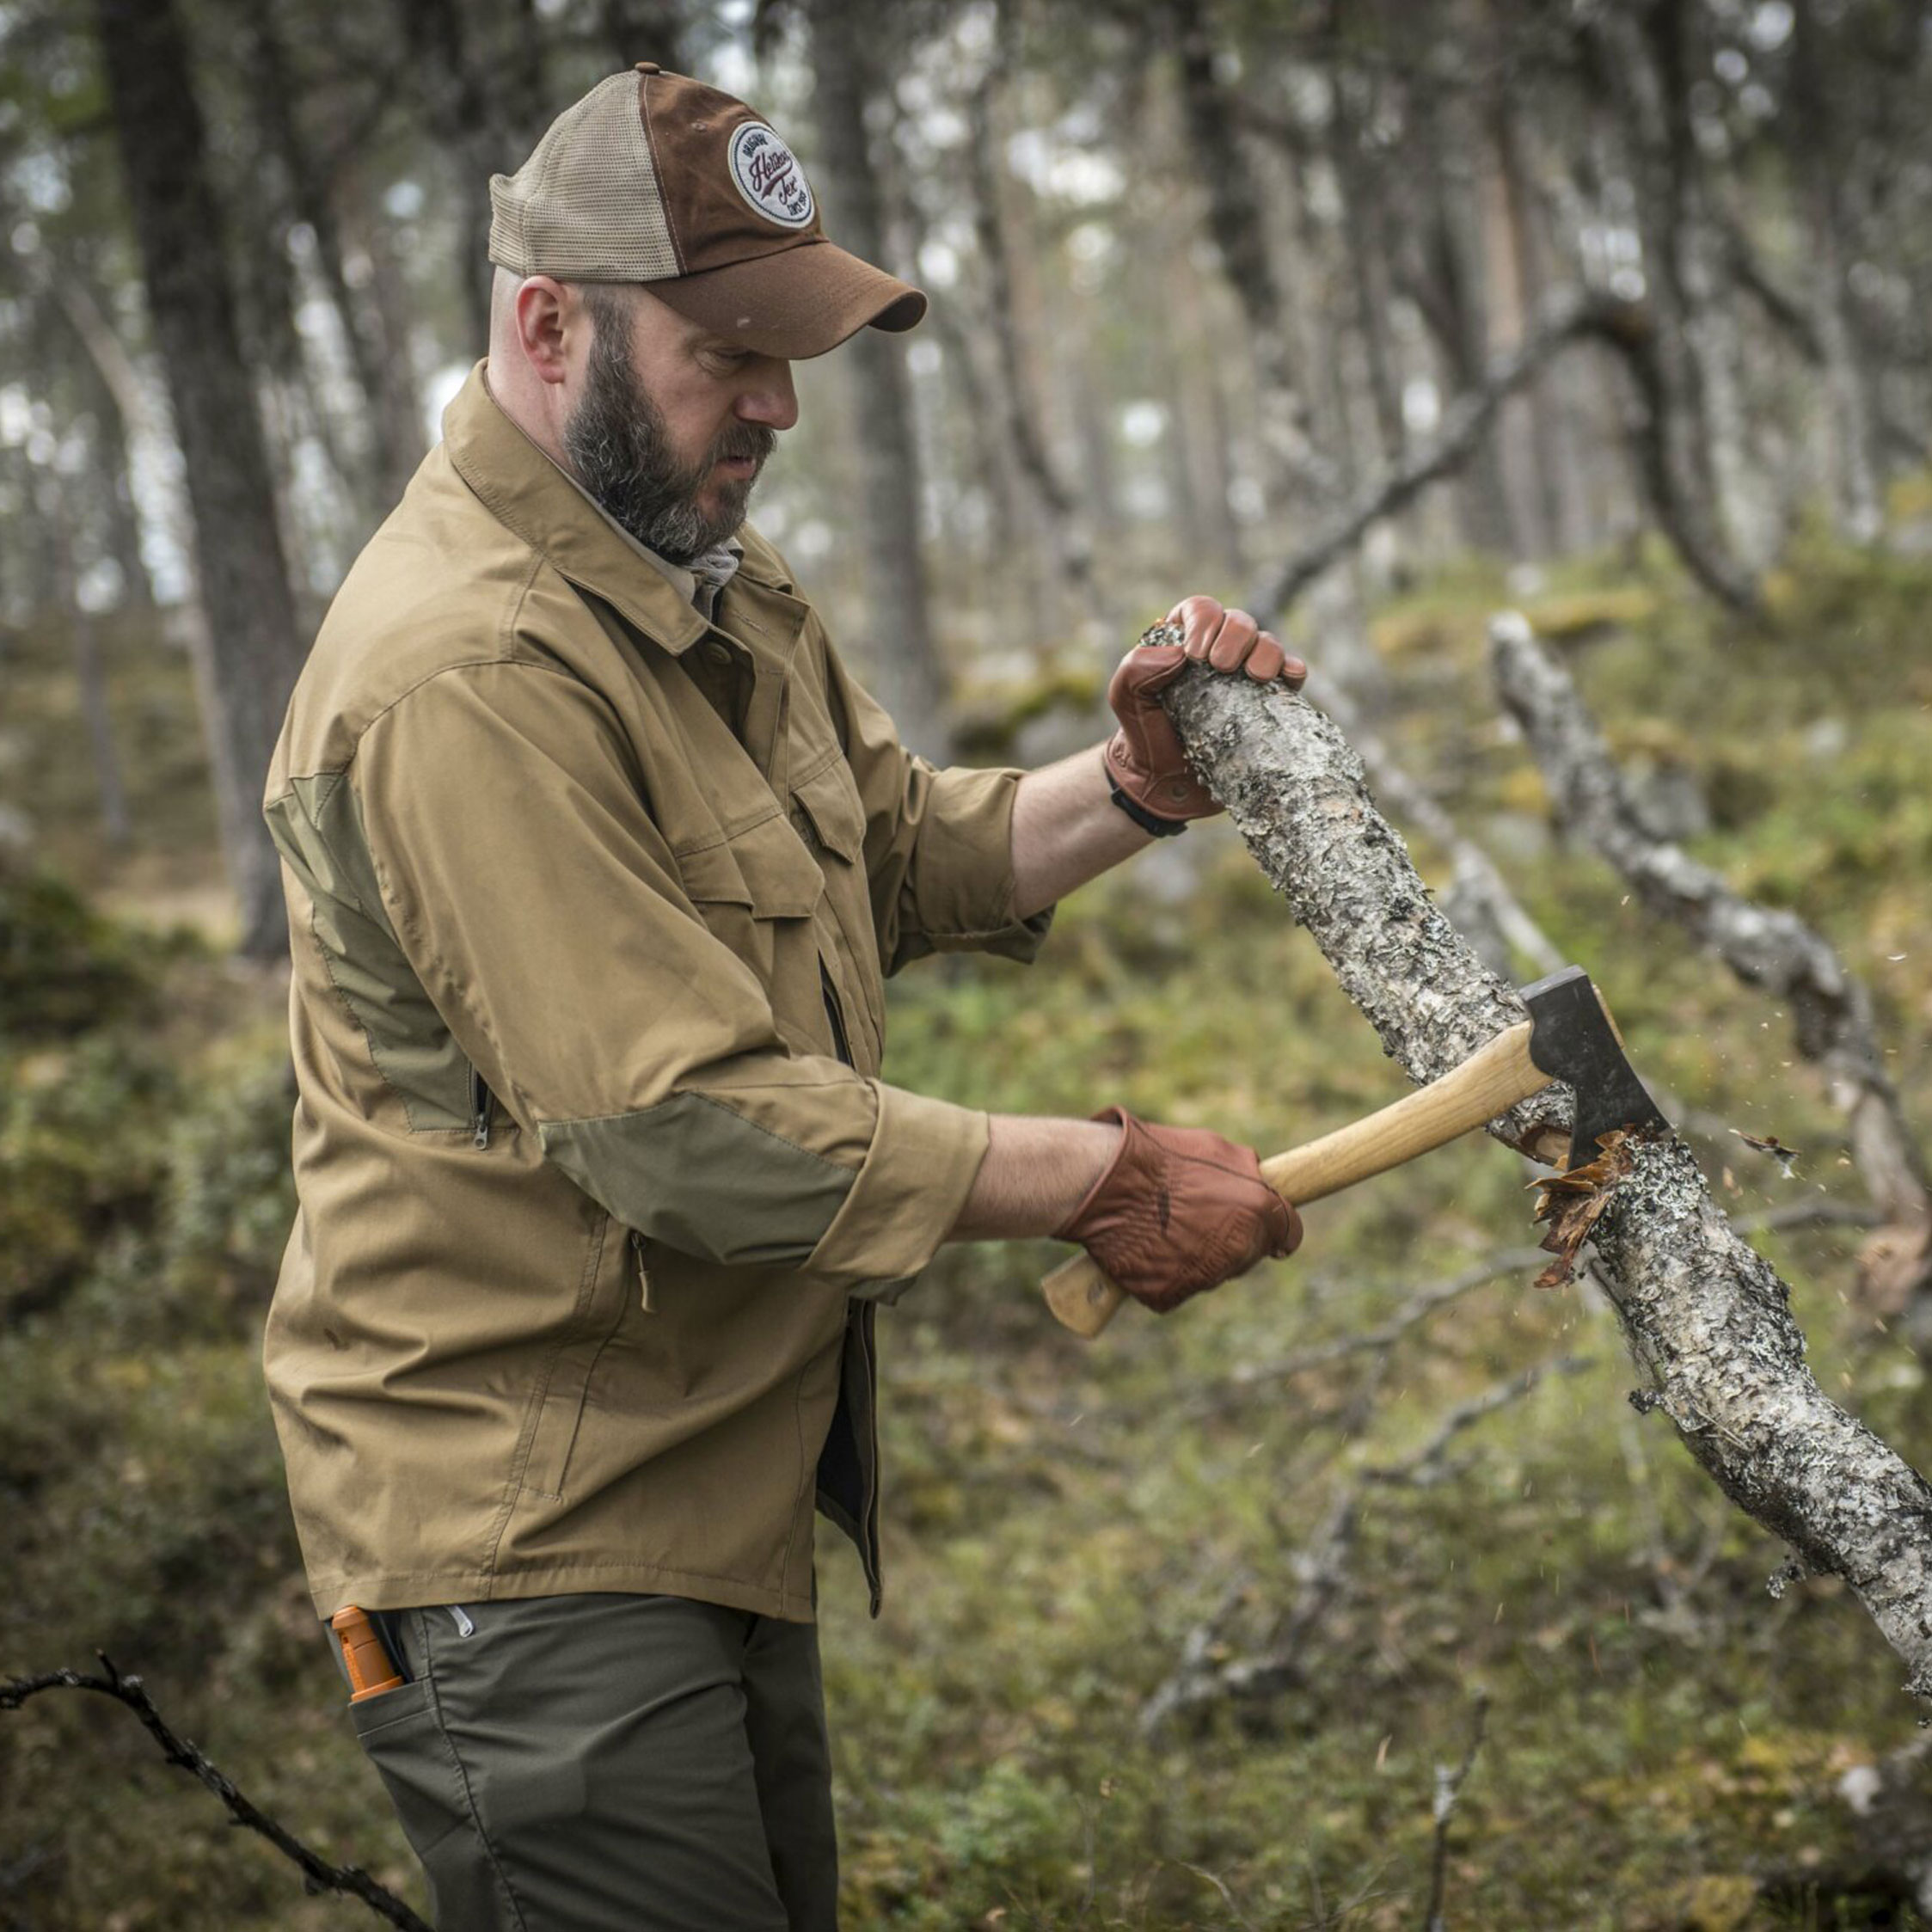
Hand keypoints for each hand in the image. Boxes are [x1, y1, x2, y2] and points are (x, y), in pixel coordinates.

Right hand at [1055, 1107, 1301, 1312]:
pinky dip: (1168, 1272)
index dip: (1276, 1230)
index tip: (1266, 1229)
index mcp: (1258, 1209)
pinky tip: (1148, 1246)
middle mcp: (1238, 1248)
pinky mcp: (1171, 1294)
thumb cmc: (1155, 1158)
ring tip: (1165, 1225)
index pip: (1289, 1233)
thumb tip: (1259, 1181)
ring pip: (1214, 1272)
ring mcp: (1205, 1276)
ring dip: (1200, 1255)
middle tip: (1198, 1216)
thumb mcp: (1213, 1148)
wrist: (1101, 1182)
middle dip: (1233, 1239)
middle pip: (1250, 1254)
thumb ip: (1245, 1172)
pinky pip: (1178, 1287)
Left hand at [1104, 597, 1305, 824]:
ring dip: (1265, 652)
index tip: (1196, 656)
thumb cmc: (1145, 731)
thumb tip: (1179, 652)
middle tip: (1221, 666)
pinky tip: (1285, 677)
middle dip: (1234, 637)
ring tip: (1253, 676)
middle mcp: (1218, 648)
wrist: (1166, 779)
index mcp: (1184, 638)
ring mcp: (1246, 672)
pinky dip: (1292, 669)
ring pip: (1267, 643)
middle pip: (1239, 621)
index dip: (1204, 623)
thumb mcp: (1124, 697)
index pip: (1202, 610)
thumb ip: (1137, 667)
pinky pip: (1290, 672)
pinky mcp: (1268, 698)